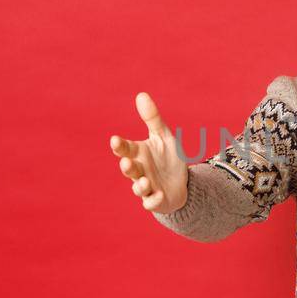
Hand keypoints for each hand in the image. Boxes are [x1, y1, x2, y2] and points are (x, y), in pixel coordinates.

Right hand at [110, 92, 188, 213]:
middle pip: (129, 169)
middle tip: (127, 162)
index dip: (119, 145)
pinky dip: (153, 200)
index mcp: (138, 153)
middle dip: (127, 167)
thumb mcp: (163, 136)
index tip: (115, 140)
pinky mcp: (156, 200)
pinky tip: (158, 194)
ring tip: (146, 181)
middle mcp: (139, 170)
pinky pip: (151, 202)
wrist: (181, 182)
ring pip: (138, 188)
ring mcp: (146, 187)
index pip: (125, 149)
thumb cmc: (167, 158)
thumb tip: (141, 94)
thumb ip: (152, 118)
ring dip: (140, 185)